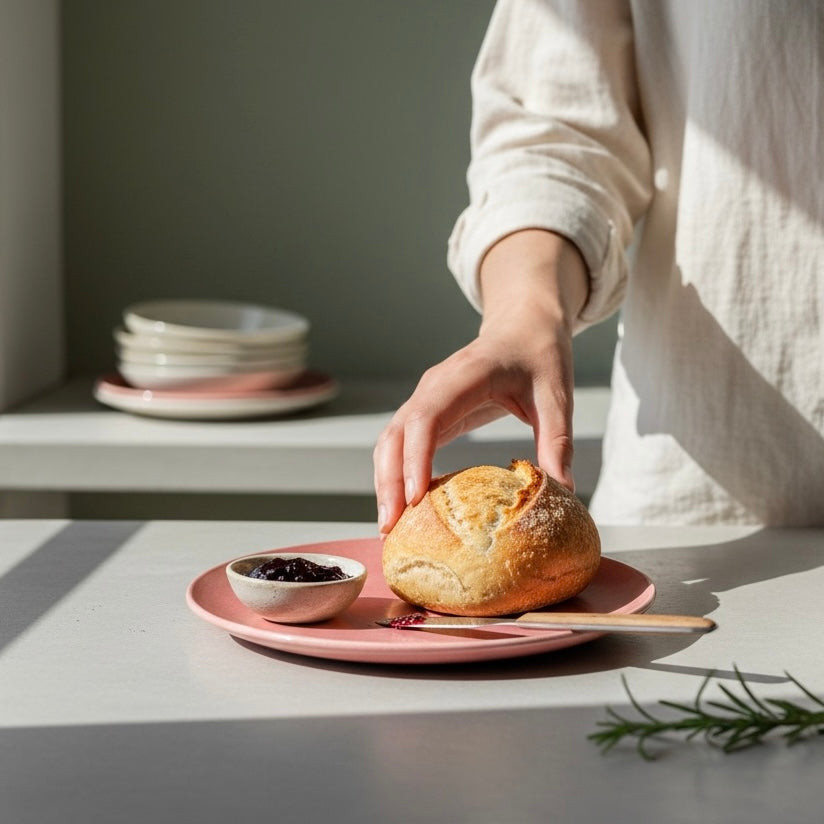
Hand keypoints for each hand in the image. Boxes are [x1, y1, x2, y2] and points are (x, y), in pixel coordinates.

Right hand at [373, 230, 588, 534]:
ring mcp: (426, 398)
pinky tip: (403, 508)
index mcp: (466, 376)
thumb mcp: (556, 396)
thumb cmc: (539, 356)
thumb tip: (565, 493)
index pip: (427, 416)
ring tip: (389, 526)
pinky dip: (394, 474)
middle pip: (396, 434)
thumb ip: (558, 441)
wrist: (523, 327)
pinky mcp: (427, 412)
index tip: (415, 498)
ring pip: (390, 440)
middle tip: (391, 527)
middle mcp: (435, 386)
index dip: (416, 457)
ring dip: (385, 481)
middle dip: (389, 480)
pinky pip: (401, 444)